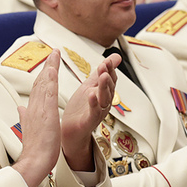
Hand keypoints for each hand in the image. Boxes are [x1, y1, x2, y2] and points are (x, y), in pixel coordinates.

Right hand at [13, 50, 64, 186]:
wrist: (34, 161)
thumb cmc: (35, 150)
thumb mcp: (29, 129)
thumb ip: (24, 117)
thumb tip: (21, 109)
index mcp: (31, 111)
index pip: (37, 88)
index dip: (43, 75)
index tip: (48, 65)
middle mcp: (34, 107)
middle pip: (40, 81)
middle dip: (47, 65)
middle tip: (53, 52)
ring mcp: (40, 108)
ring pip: (44, 83)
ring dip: (50, 67)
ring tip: (54, 54)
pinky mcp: (47, 112)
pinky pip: (49, 92)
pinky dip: (51, 79)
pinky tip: (53, 70)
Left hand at [61, 52, 118, 169]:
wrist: (70, 129)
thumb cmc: (80, 108)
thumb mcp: (91, 85)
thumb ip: (102, 72)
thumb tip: (116, 57)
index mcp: (103, 93)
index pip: (110, 79)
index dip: (110, 69)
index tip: (107, 60)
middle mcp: (103, 103)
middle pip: (109, 88)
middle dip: (108, 76)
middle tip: (105, 66)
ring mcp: (98, 112)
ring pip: (104, 99)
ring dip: (104, 87)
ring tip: (102, 77)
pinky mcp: (89, 121)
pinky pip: (94, 112)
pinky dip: (93, 103)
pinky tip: (91, 95)